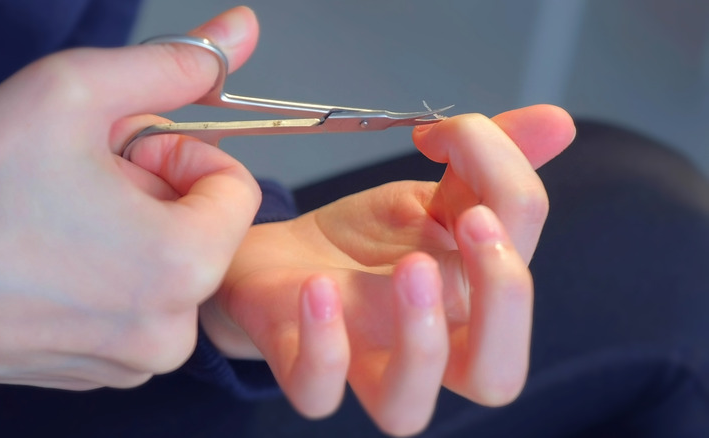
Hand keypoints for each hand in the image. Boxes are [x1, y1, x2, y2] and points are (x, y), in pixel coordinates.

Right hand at [0, 7, 260, 389]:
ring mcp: (131, 359)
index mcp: (183, 266)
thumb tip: (241, 30)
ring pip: (167, 268)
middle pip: (200, 230)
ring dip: (129, 233)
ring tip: (60, 220)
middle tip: (81, 180)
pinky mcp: (98, 372)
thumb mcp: (73, 92)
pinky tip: (49, 260)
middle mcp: (168, 330)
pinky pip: (133, 307)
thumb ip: (172, 64)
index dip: (181, 155)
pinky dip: (107, 275)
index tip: (126, 151)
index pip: (236, 188)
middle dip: (152, 193)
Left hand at [201, 105, 574, 434]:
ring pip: (408, 408)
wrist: (280, 257)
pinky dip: (324, 345)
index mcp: (468, 302)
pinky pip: (317, 391)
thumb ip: (488, 164)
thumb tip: (557, 121)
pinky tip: (320, 287)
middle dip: (503, 299)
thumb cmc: (360, 242)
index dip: (508, 188)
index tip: (452, 133)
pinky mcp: (303, 365)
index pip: (520, 268)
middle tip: (475, 223)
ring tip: (410, 266)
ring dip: (420, 338)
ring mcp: (363, 362)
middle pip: (497, 378)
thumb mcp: (427, 197)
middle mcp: (428, 346)